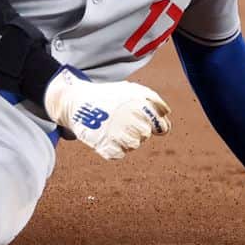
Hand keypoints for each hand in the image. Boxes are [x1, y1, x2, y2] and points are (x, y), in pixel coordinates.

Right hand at [43, 67, 170, 159]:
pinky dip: (114, 148)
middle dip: (138, 131)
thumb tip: (166, 115)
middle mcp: (129, 118)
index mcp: (139, 105)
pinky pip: (119, 154)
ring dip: (127, 139)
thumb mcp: (132, 90)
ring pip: (134, 145)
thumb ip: (153, 100)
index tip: (149, 125)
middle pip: (145, 135)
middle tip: (124, 122)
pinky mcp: (104, 145)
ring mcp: (116, 133)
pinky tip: (107, 136)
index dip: (158, 127)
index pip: (160, 125)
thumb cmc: (109, 96)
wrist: (78, 102)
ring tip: (115, 128)